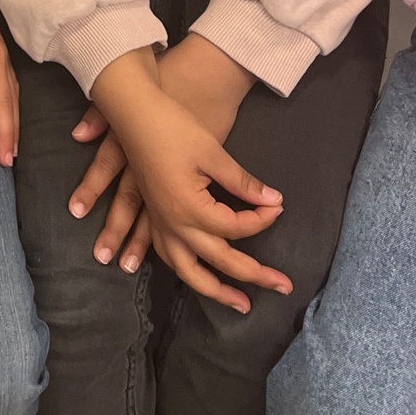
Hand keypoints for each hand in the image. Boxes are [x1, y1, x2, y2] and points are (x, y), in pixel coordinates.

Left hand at [0, 0, 17, 163]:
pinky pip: (13, 89)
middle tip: (5, 162)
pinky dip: (15, 111)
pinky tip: (12, 126)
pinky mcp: (3, 57)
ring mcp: (2, 58)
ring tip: (12, 153)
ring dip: (13, 126)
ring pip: (12, 98)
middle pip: (3, 102)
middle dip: (5, 133)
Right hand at [92, 49, 287, 312]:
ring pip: (186, 270)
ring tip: (238, 304)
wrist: (133, 110)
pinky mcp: (151, 212)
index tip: (278, 206)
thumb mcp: (213, 152)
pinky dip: (182, 269)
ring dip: (213, 290)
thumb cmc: (173, 126)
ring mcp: (159, 221)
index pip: (236, 227)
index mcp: (190, 208)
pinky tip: (193, 272)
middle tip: (282, 286)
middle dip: (252, 275)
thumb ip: (243, 182)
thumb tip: (275, 201)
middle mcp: (173, 223)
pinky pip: (165, 253)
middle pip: (218, 260)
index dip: (262, 219)